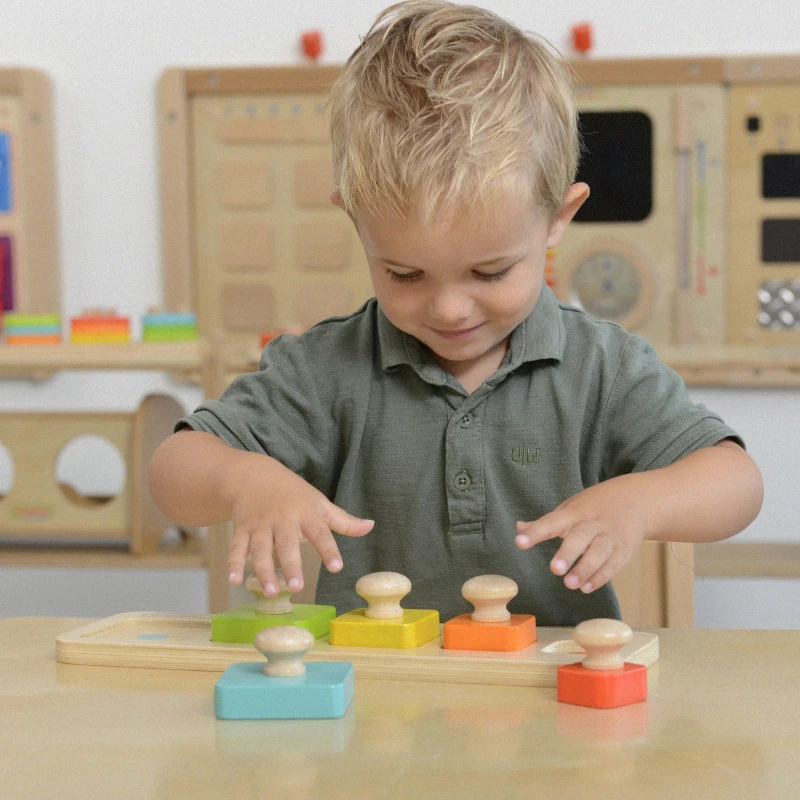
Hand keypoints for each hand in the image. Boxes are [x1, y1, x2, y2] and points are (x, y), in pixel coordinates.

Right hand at [224, 453, 373, 595]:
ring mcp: (261, 525)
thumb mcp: (319, 502)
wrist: (253, 475)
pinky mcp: (242, 529)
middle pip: (287, 543)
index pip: (320, 533)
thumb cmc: (292, 493)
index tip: (337, 567)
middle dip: (291, 565)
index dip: (329, 550)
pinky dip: (234, 563)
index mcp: (306, 513)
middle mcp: (283, 519)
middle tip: (297, 586)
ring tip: (270, 592)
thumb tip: (370, 526)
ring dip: (264, 570)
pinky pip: (237, 547)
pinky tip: (234, 580)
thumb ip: (343, 520)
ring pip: (260, 548)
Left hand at [514, 475, 648, 592]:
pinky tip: (587, 587)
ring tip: (570, 584)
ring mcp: (610, 536)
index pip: (551, 521)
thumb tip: (518, 528)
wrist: (636, 500)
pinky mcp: (624, 549)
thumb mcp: (569, 510)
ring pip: (599, 552)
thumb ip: (544, 523)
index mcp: (573, 513)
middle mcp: (592, 523)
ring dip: (585, 569)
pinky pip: (614, 564)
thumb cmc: (593, 508)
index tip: (519, 542)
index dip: (535, 532)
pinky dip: (601, 576)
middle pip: (580, 537)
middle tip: (554, 570)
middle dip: (568, 553)